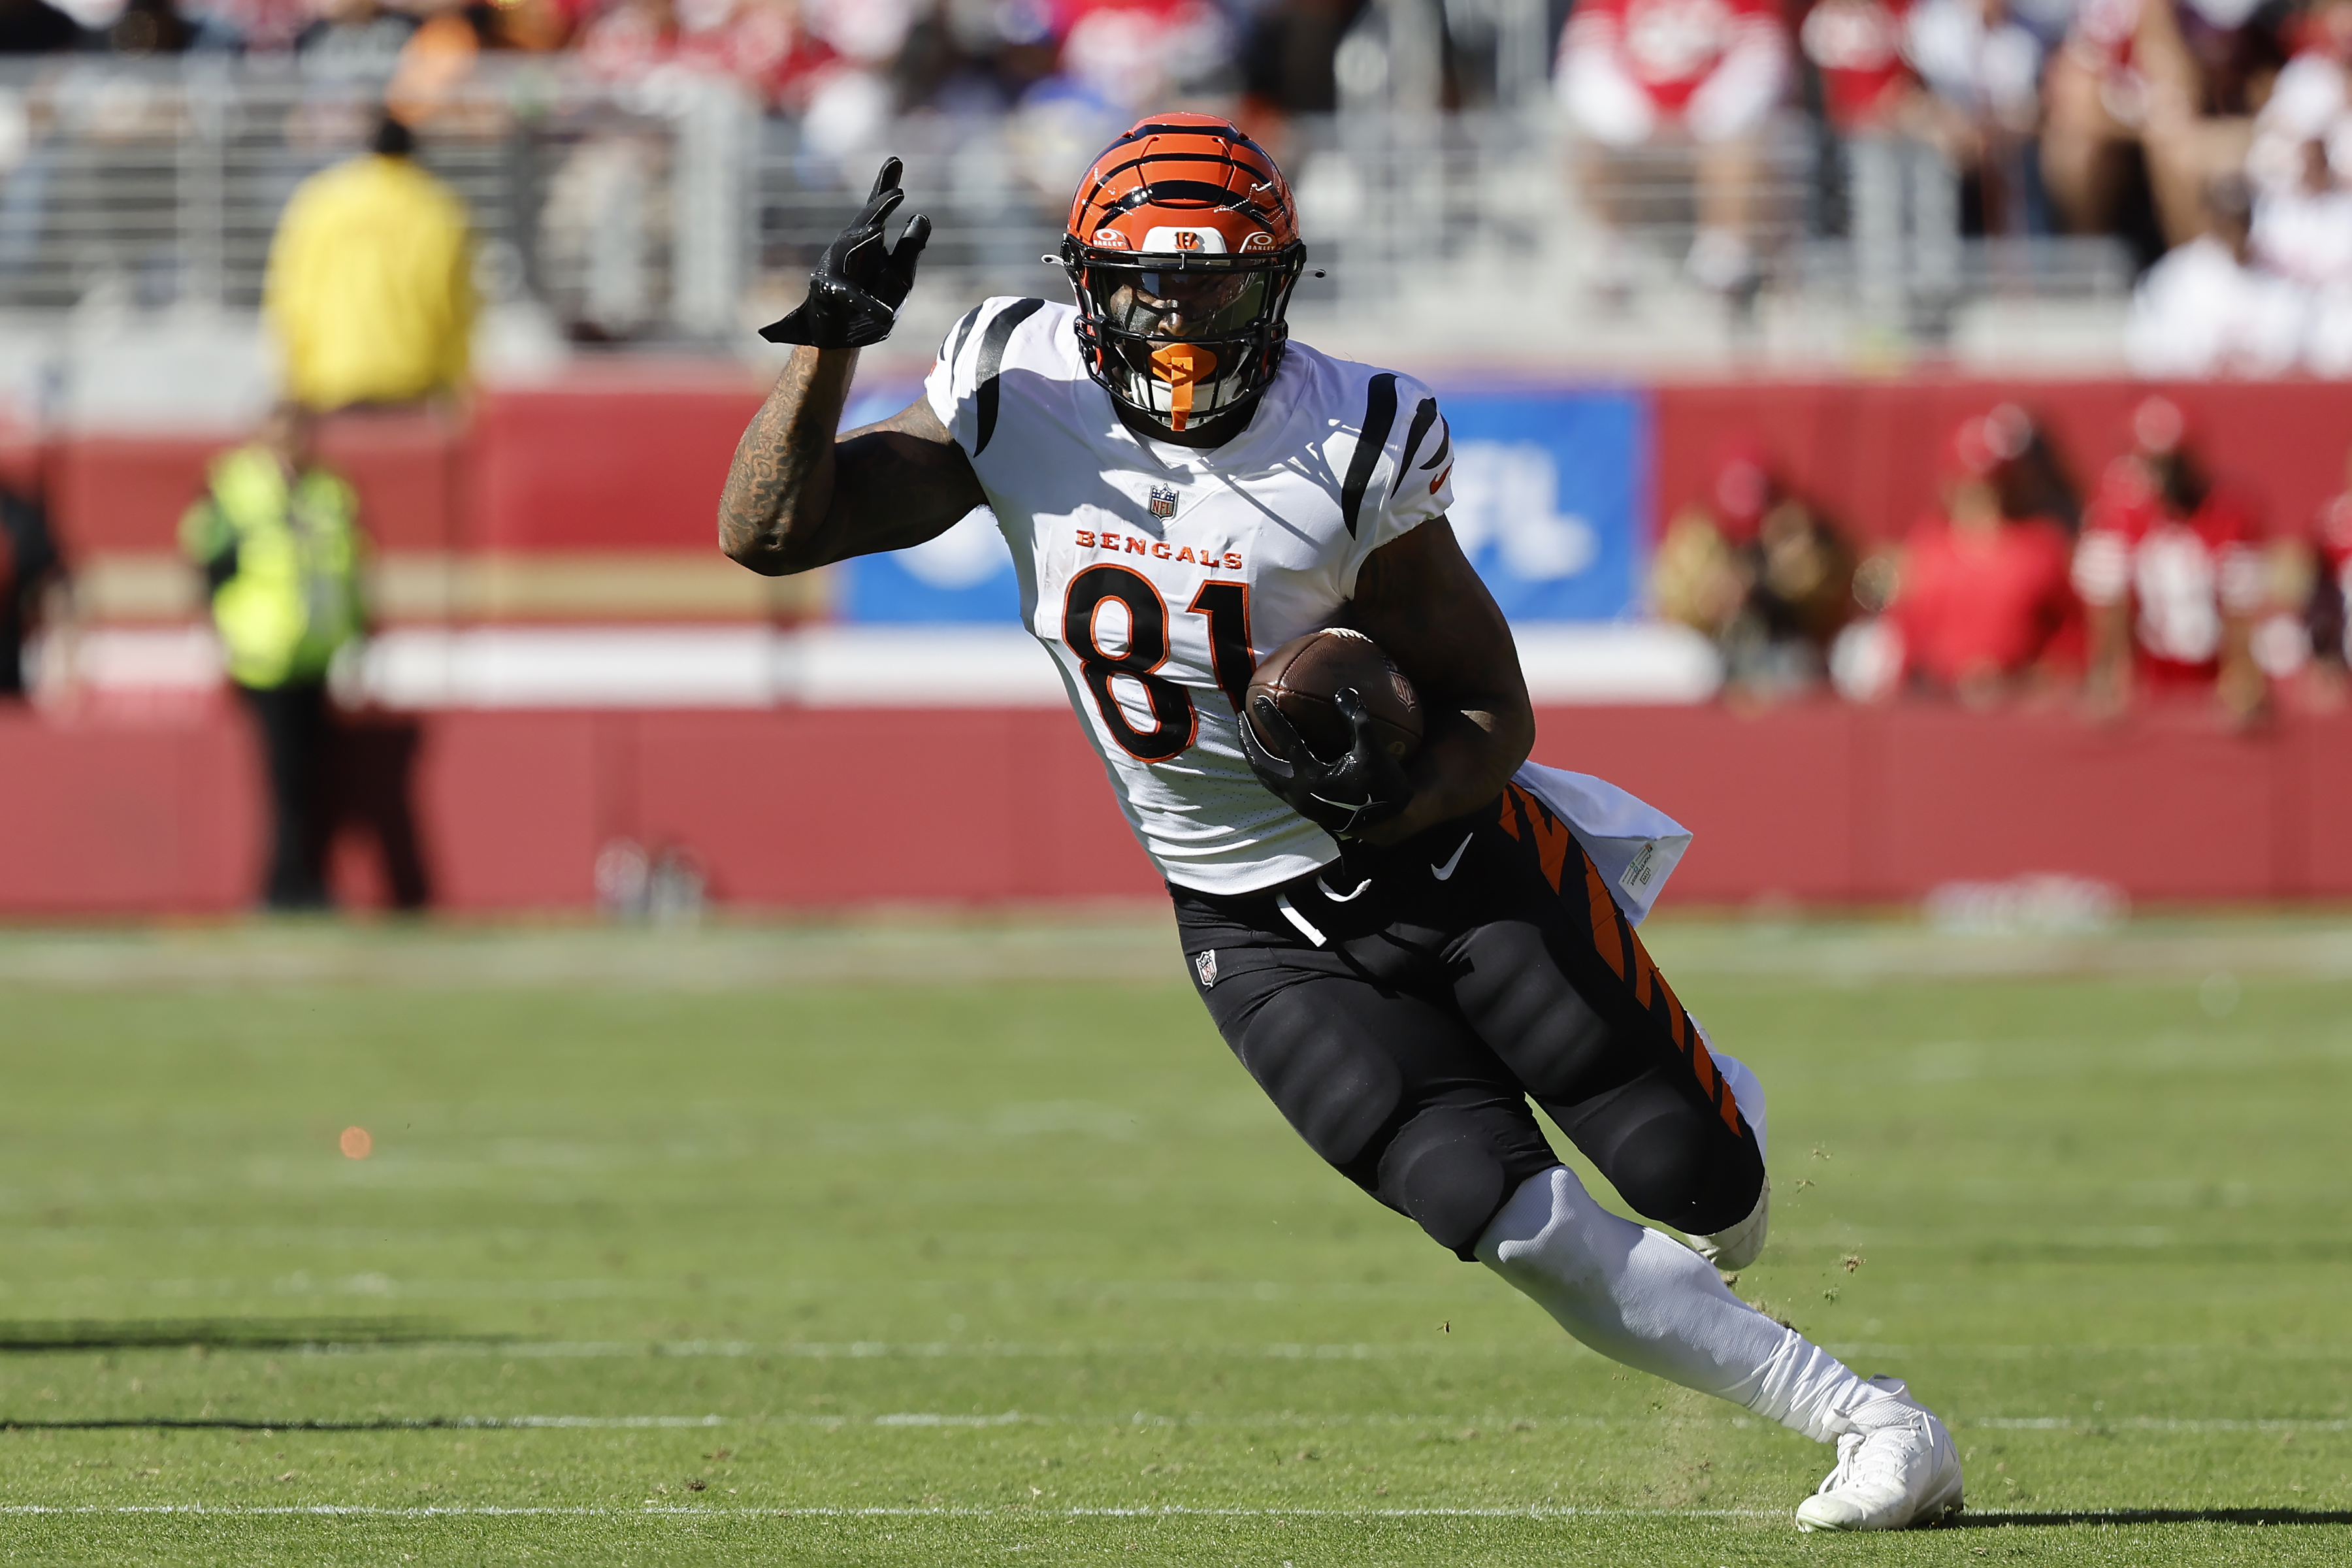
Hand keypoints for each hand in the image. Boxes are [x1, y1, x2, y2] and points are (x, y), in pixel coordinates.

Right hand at [759, 158, 931, 348]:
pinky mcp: (830, 293)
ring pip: (849, 250)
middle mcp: (848, 248)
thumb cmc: (868, 300)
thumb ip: (910, 249)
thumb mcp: (899, 276)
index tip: (896, 161)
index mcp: (867, 241)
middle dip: (878, 207)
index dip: (885, 185)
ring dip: (862, 239)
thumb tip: (922, 216)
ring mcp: (836, 267)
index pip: (877, 210)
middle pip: (863, 222)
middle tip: (897, 193)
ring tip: (877, 231)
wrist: (838, 334)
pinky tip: (885, 314)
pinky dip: (868, 305)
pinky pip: (852, 298)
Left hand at [1238, 688, 1413, 838]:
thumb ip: (1359, 721)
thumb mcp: (1375, 752)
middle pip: (1260, 764)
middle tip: (1242, 717)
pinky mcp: (1303, 806)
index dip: (1270, 719)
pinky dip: (1269, 766)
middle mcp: (1298, 792)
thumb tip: (1344, 692)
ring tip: (1250, 736)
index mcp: (1311, 778)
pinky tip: (1274, 756)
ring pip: (1265, 777)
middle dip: (1247, 740)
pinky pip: (1276, 783)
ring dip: (1255, 755)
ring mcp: (1298, 802)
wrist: (1387, 825)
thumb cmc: (1382, 789)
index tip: (1258, 700)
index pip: (1284, 742)